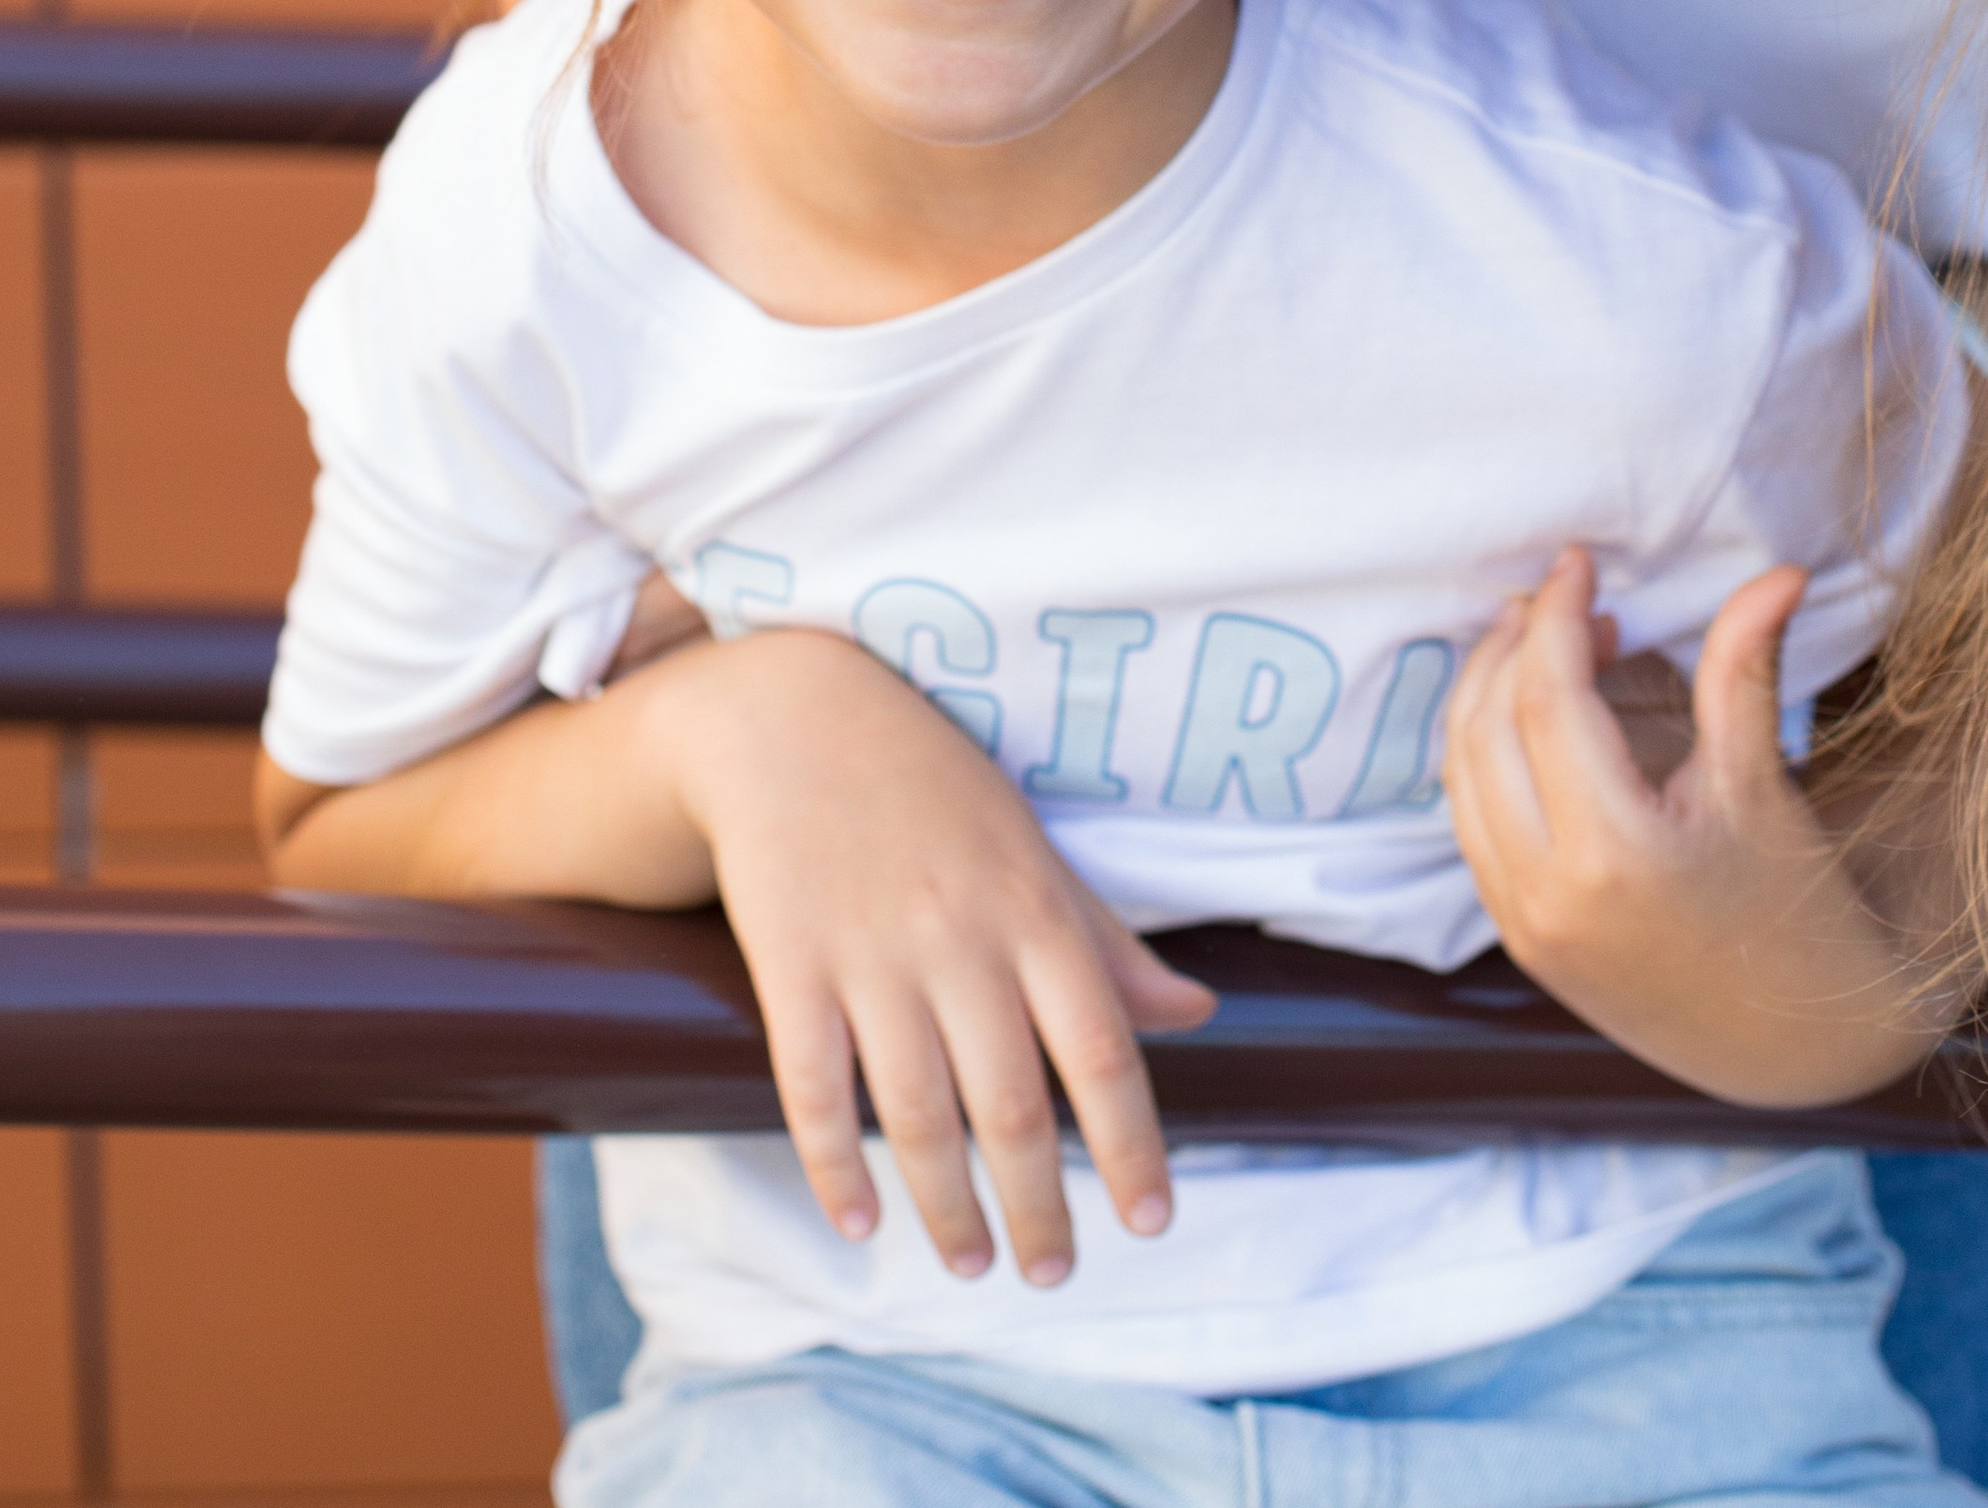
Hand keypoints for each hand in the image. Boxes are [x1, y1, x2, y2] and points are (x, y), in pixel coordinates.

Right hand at [643, 629, 1213, 1286]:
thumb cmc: (930, 786)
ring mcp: (871, 955)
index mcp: (1034, 910)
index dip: (1133, 1147)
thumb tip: (1197, 1013)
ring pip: (920, 1116)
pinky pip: (814, 1088)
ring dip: (948, 1209)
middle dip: (1040, 1207)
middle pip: (1013, 1107)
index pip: (1103, 1052)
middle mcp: (961, 938)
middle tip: (1053, 1273)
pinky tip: (859, 1221)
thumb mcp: (1032, 849)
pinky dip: (836, 1167)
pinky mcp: (790, 964)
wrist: (791, 714)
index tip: (1151, 1222)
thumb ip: (1107, 942)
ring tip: (971, 1266)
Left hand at [1445, 548, 1940, 1105]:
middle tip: (1563, 597)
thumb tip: (1777, 571)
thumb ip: (1743, 670)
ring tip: (1545, 641)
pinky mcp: (1520, 941)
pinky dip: (1483, 755)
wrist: (1796, 1050)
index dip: (1558, 617)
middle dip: (1514, 646)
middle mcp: (1548, 894)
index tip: (1578, 561)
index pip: (1547, 700)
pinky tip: (1529, 716)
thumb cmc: (1795, 912)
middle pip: (1486, 729)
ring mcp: (1524, 925)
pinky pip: (1471, 823)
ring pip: (1461, 775)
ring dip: (1485, 694)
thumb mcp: (1763, 787)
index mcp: (1613, 853)